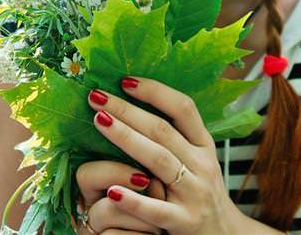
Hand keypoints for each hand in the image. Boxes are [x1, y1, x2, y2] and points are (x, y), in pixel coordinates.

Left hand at [83, 76, 248, 234]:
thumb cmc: (201, 193)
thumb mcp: (197, 160)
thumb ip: (177, 138)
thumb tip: (138, 104)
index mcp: (203, 145)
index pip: (183, 109)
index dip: (155, 92)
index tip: (125, 80)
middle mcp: (201, 164)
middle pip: (163, 130)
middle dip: (128, 110)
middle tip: (97, 96)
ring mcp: (194, 193)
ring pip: (159, 160)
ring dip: (127, 138)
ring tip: (99, 121)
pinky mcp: (184, 222)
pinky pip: (156, 209)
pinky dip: (134, 200)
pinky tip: (111, 191)